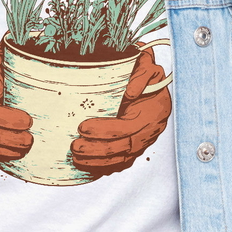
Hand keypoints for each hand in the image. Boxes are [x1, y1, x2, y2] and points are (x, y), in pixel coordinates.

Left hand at [71, 49, 171, 177]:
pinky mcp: (136, 147)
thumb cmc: (144, 72)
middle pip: (126, 147)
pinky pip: (121, 163)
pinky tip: (86, 165)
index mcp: (155, 110)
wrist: (151, 81)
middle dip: (98, 149)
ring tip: (76, 156)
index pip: (130, 127)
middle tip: (75, 146)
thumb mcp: (146, 65)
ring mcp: (145, 140)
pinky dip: (104, 166)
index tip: (83, 127)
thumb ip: (141, 73)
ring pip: (123, 159)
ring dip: (98, 161)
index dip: (107, 130)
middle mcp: (152, 129)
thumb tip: (130, 92)